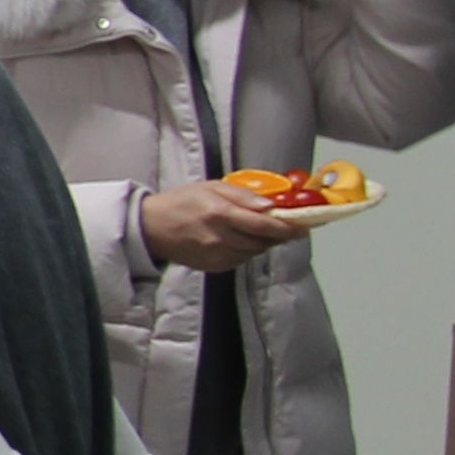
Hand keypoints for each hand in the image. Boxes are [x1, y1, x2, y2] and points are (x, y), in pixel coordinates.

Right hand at [140, 180, 307, 274]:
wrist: (151, 227)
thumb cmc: (181, 202)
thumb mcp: (211, 187)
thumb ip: (242, 196)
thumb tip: (270, 205)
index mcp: (220, 213)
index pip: (264, 224)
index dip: (288, 227)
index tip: (304, 225)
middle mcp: (220, 237)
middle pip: (263, 240)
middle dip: (279, 234)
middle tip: (289, 226)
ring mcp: (217, 255)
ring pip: (255, 251)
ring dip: (264, 242)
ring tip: (261, 230)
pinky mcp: (214, 266)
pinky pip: (242, 259)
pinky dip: (248, 250)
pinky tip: (240, 240)